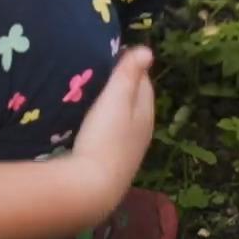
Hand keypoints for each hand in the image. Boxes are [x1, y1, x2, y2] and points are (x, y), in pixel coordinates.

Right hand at [70, 47, 155, 207]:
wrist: (92, 188)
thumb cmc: (104, 137)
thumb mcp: (117, 99)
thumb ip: (130, 74)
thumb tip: (147, 50)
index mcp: (147, 112)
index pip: (144, 81)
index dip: (129, 66)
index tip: (110, 55)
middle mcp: (143, 131)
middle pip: (135, 101)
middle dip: (122, 87)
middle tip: (98, 74)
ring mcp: (129, 150)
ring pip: (124, 120)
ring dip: (113, 108)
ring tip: (92, 97)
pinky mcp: (114, 164)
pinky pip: (112, 136)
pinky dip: (105, 126)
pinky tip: (91, 127)